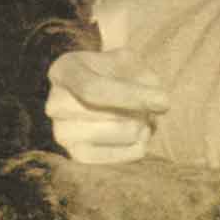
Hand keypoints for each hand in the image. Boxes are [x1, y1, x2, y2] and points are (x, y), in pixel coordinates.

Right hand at [45, 48, 169, 164]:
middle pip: (109, 114)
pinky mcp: (77, 156)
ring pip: (119, 135)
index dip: (130, 96)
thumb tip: (161, 102)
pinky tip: (139, 134)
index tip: (164, 101)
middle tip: (146, 103)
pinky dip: (138, 146)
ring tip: (142, 117)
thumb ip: (143, 76)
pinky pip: (119, 158)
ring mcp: (62, 133)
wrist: (97, 92)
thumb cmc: (113, 73)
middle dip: (138, 109)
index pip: (93, 89)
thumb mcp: (126, 61)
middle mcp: (54, 103)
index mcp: (64, 70)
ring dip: (141, 126)